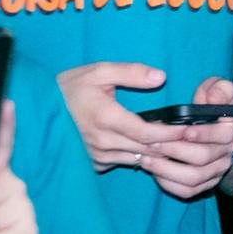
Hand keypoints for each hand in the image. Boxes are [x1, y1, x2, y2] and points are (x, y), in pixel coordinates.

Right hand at [56, 61, 184, 172]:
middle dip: (170, 145)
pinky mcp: (94, 162)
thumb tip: (160, 77)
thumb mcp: (99, 71)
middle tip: (192, 138)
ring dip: (158, 153)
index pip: (147, 133)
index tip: (189, 128)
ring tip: (178, 144)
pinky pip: (124, 162)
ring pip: (138, 159)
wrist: (41, 109)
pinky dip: (140, 156)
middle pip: (147, 149)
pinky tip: (152, 148)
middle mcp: (102, 141)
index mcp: (106, 118)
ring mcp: (97, 154)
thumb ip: (131, 72)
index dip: (171, 133)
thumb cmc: (71, 87)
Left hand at [142, 77, 232, 200]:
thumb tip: (214, 98)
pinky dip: (170, 185)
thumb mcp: (218, 88)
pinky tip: (154, 173)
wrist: (213, 121)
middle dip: (175, 151)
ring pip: (194, 178)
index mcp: (231, 128)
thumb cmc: (211, 101)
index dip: (203, 134)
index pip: (222, 135)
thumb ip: (219, 89)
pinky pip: (188, 191)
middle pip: (203, 159)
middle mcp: (227, 152)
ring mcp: (217, 170)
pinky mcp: (206, 182)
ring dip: (167, 170)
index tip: (183, 131)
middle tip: (153, 144)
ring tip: (146, 160)